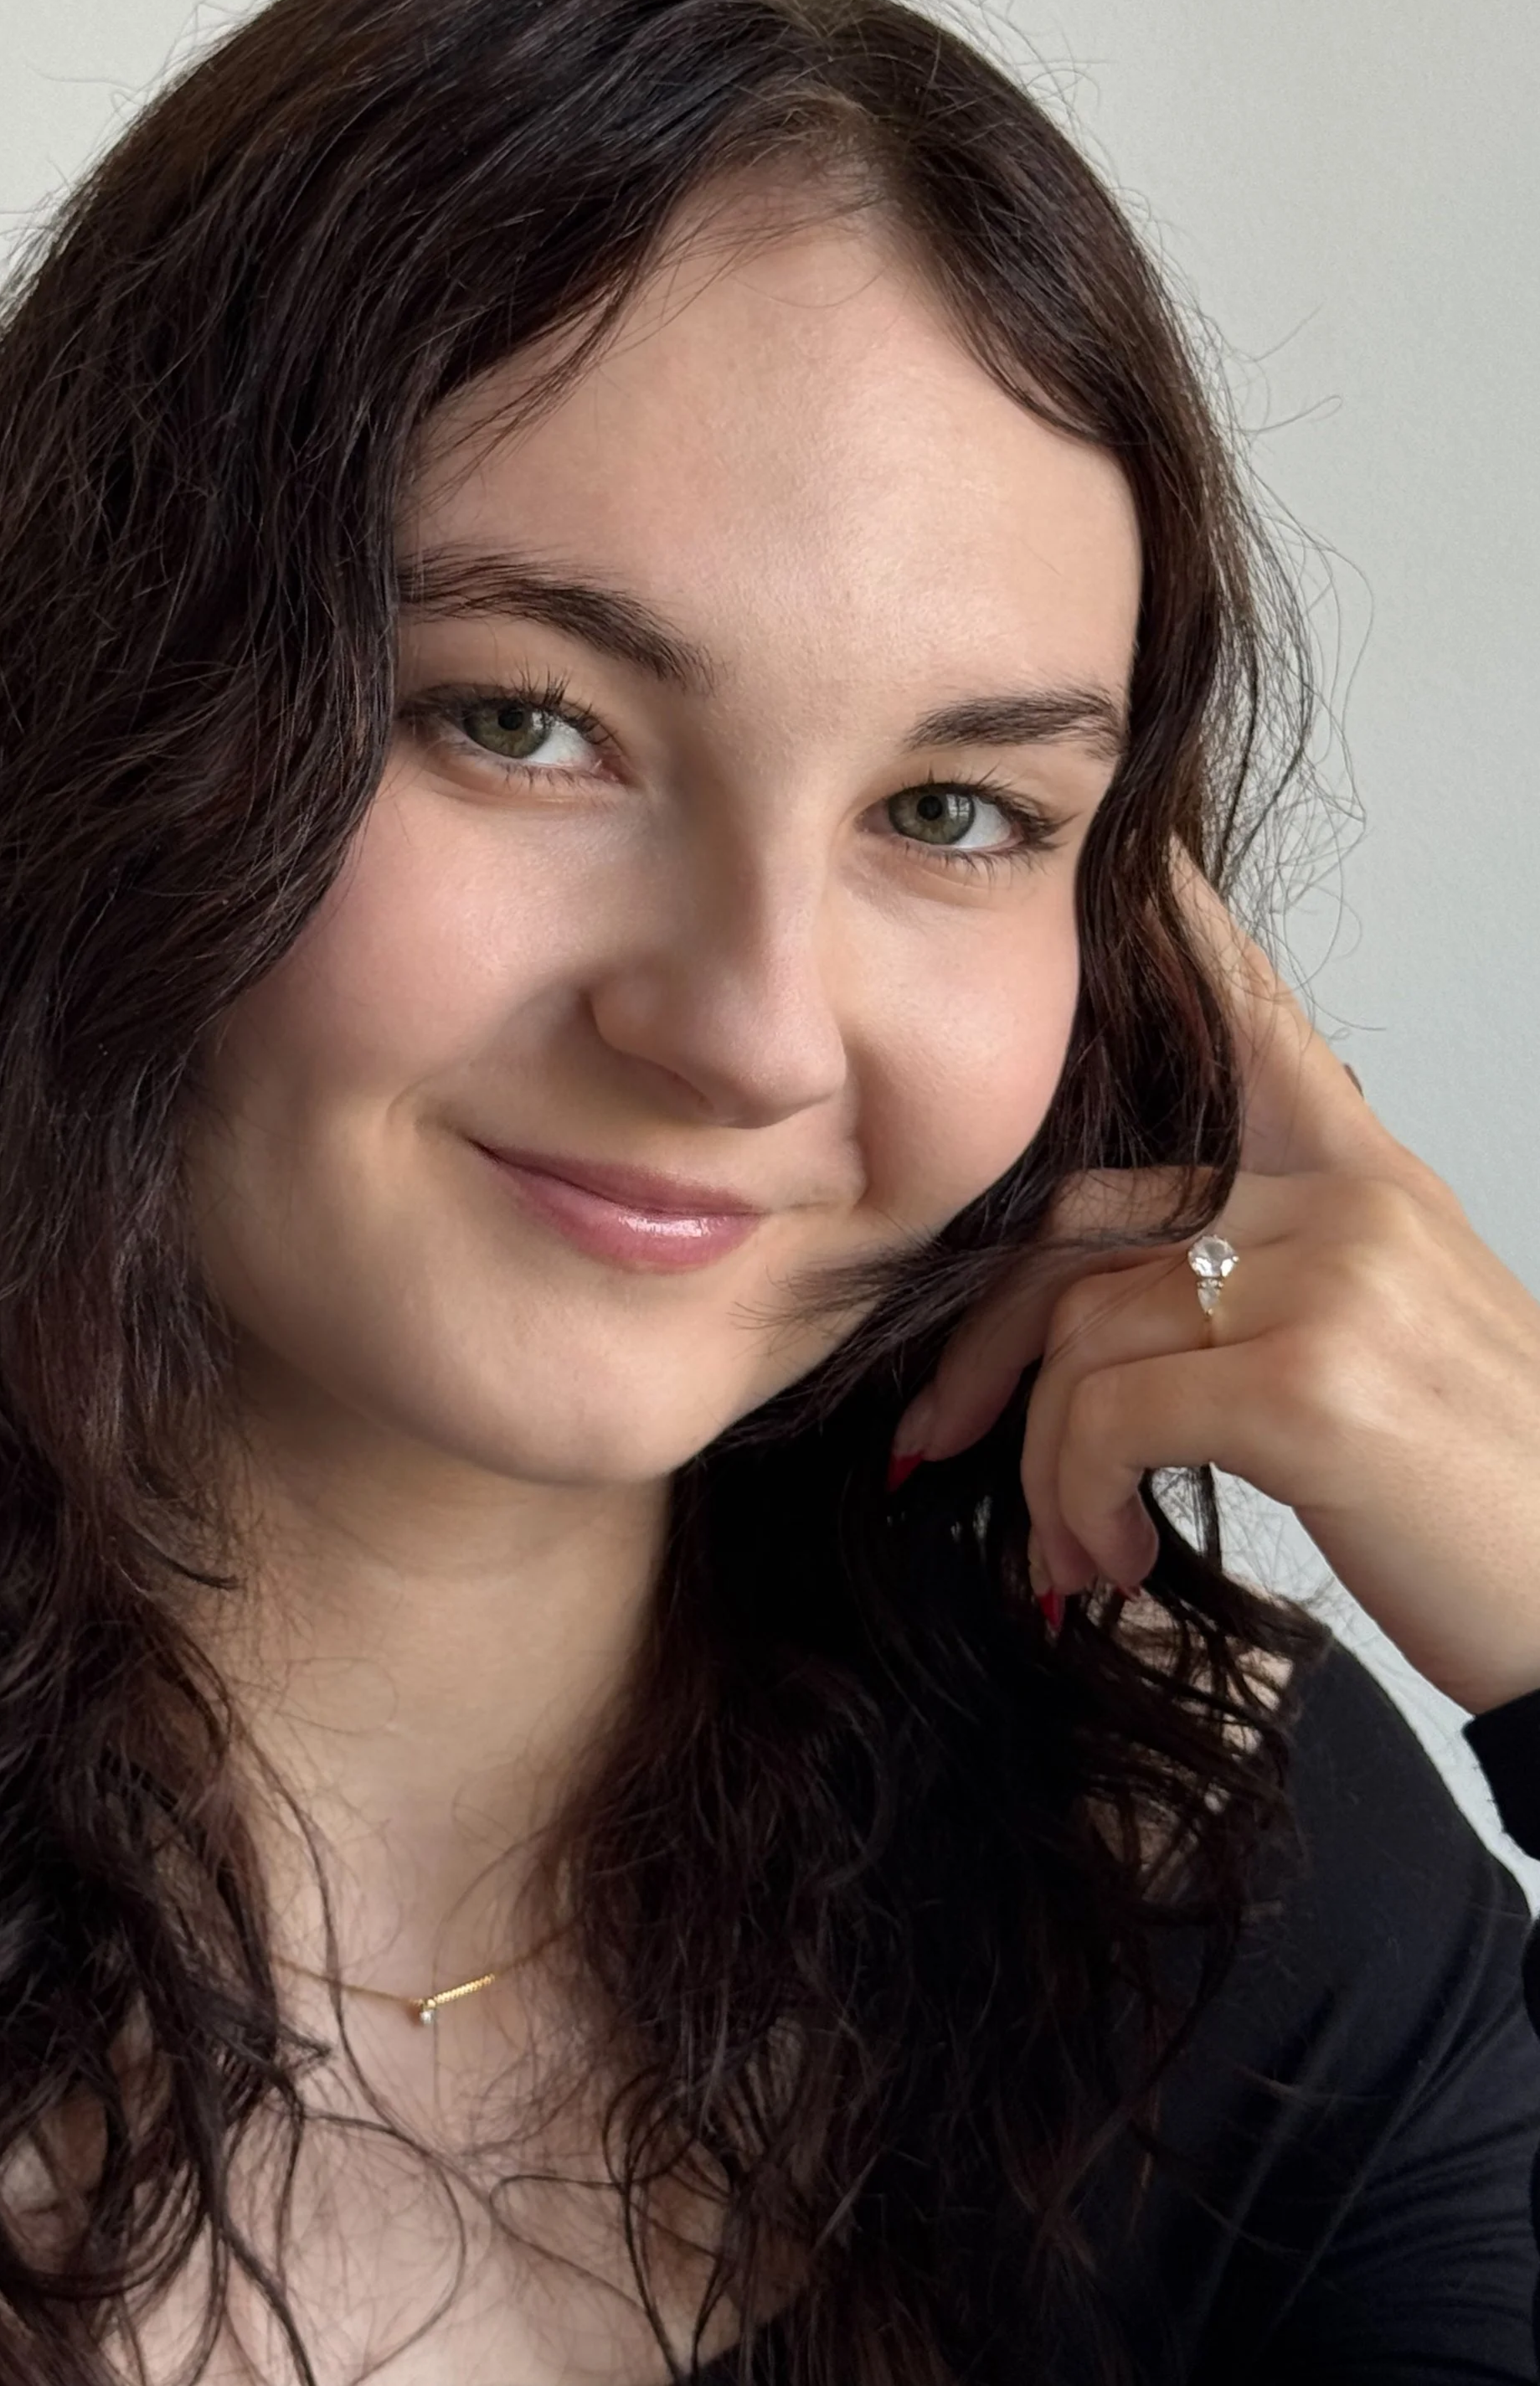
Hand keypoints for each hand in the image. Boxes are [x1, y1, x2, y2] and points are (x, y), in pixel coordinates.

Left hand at [891, 865, 1539, 1716]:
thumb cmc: (1487, 1503)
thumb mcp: (1399, 1349)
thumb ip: (1275, 1281)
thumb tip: (1125, 1303)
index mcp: (1372, 1188)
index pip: (1261, 1031)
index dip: (1189, 937)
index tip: (1136, 859)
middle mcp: (1350, 1206)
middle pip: (1082, 1217)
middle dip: (987, 1340)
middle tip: (936, 1438)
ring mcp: (1333, 1281)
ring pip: (1079, 1332)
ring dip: (1042, 1465)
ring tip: (1073, 1553)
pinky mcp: (1307, 1381)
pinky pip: (1105, 1417)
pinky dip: (1072, 1501)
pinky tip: (1108, 1561)